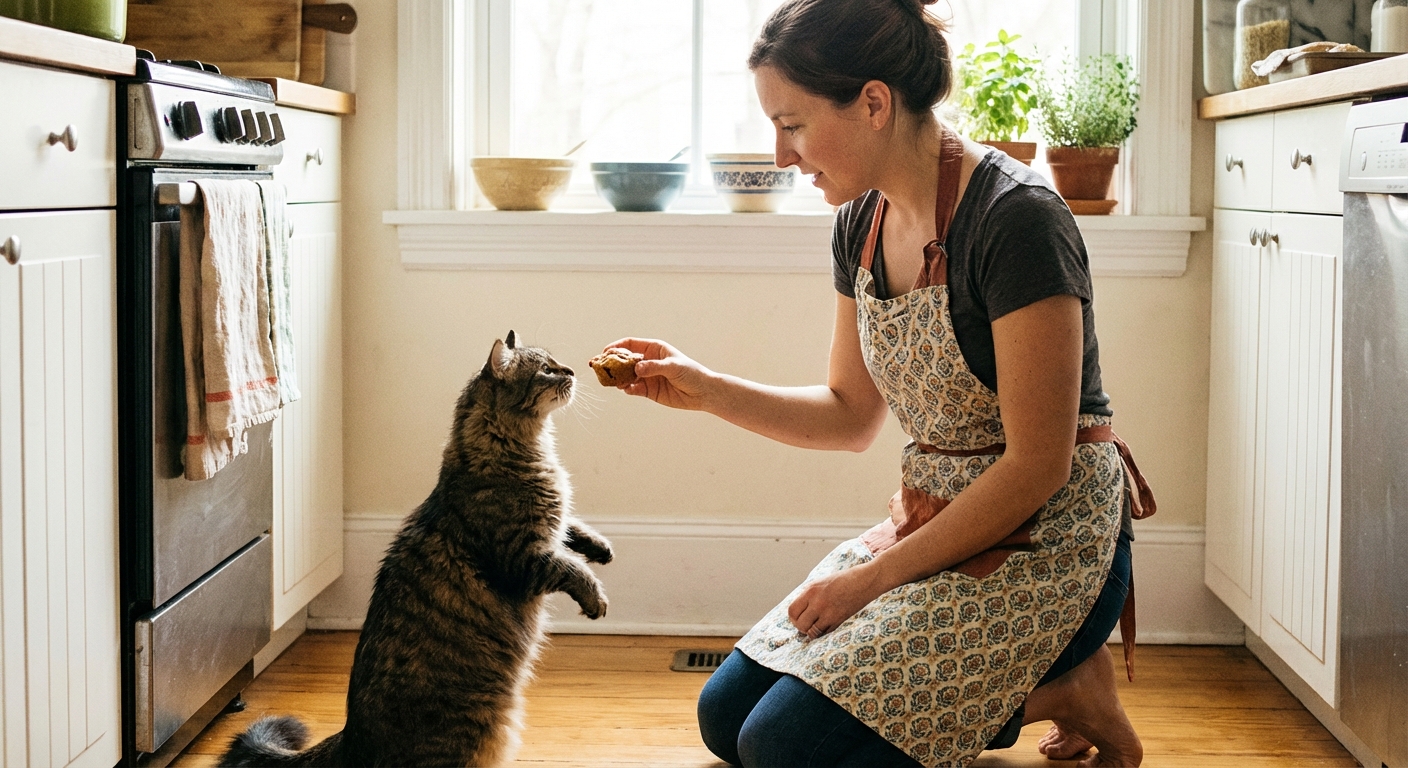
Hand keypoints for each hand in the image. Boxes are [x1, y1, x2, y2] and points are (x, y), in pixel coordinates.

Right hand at [600, 337, 714, 410]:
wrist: (702, 392)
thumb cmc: (691, 373)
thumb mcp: (673, 366)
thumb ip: (654, 367)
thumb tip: (637, 369)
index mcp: (654, 349)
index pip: (630, 344)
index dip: (616, 346)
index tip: (605, 352)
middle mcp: (648, 361)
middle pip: (625, 360)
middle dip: (612, 363)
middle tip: (601, 368)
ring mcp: (647, 376)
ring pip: (626, 375)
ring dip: (618, 378)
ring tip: (612, 381)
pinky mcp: (648, 390)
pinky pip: (633, 388)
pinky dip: (627, 388)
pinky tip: (626, 389)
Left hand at [788, 562, 885, 638]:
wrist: (866, 580)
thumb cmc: (844, 579)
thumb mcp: (821, 582)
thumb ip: (808, 595)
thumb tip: (798, 611)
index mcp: (811, 591)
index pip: (792, 611)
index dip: (793, 617)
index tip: (798, 618)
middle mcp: (817, 602)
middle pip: (800, 624)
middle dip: (801, 627)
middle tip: (807, 624)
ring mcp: (829, 613)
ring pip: (811, 632)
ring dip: (812, 631)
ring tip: (816, 625)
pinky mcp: (839, 620)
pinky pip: (825, 633)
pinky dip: (824, 632)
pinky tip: (827, 624)